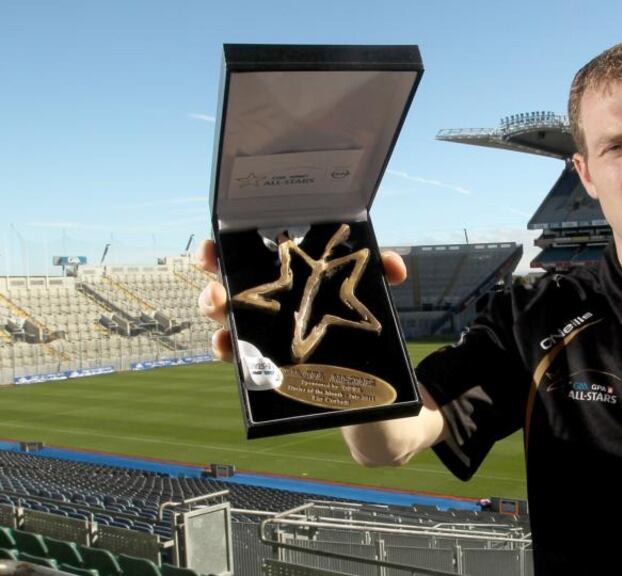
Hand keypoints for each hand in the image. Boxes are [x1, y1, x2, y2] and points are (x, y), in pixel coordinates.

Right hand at [196, 239, 407, 361]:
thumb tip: (393, 267)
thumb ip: (381, 275)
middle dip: (212, 278)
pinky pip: (239, 360)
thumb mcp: (371, 299)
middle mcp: (267, 308)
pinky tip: (231, 345)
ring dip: (215, 310)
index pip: (245, 259)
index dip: (223, 250)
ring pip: (225, 321)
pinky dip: (230, 350)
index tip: (215, 243)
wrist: (372, 393)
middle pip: (227, 288)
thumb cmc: (358, 329)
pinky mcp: (268, 370)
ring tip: (221, 305)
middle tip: (216, 278)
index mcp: (285, 281)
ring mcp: (264, 338)